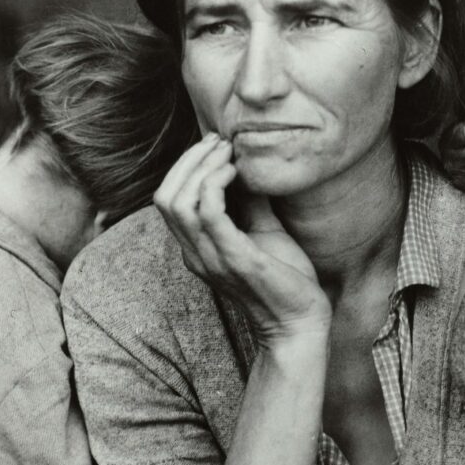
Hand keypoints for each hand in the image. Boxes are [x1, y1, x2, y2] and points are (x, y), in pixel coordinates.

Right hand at [154, 134, 330, 343]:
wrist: (300, 322)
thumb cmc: (284, 279)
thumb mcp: (263, 231)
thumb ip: (250, 202)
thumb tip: (249, 166)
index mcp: (197, 248)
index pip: (167, 200)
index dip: (185, 167)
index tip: (215, 146)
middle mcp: (195, 254)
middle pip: (165, 197)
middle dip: (189, 161)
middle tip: (219, 142)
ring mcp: (211, 258)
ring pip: (178, 202)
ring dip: (201, 167)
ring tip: (228, 153)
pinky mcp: (234, 259)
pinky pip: (208, 213)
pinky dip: (216, 184)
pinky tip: (236, 172)